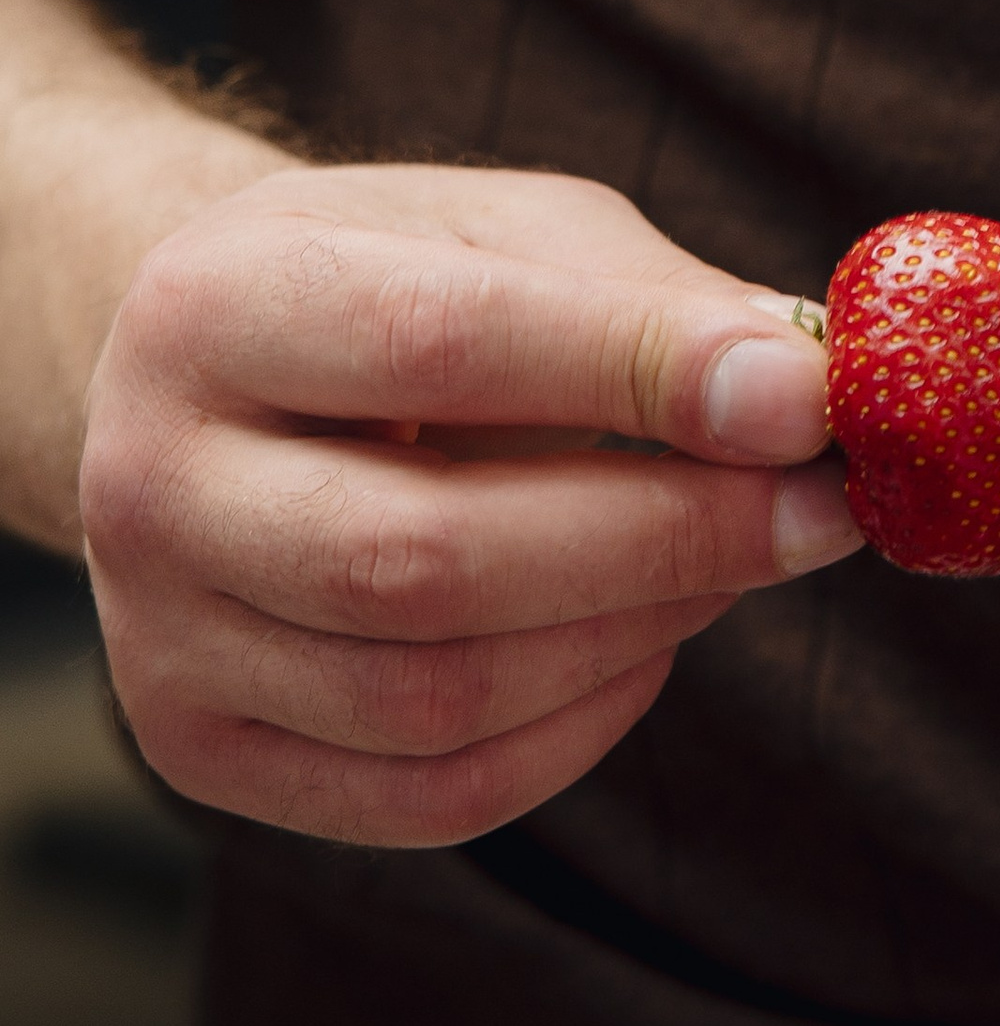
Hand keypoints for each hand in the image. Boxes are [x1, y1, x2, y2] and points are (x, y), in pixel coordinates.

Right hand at [80, 165, 855, 848]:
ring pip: (437, 695)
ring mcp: (159, 638)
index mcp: (214, 304)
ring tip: (742, 554)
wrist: (205, 378)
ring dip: (638, 630)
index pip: (439, 346)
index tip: (803, 399)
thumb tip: (806, 388)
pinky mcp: (202, 751)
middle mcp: (151, 482)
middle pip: (426, 558)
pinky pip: (431, 796)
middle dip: (665, 536)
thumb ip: (647, 301)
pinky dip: (579, 728)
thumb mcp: (506, 229)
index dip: (636, 375)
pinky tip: (647, 637)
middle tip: (822, 507)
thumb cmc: (392, 280)